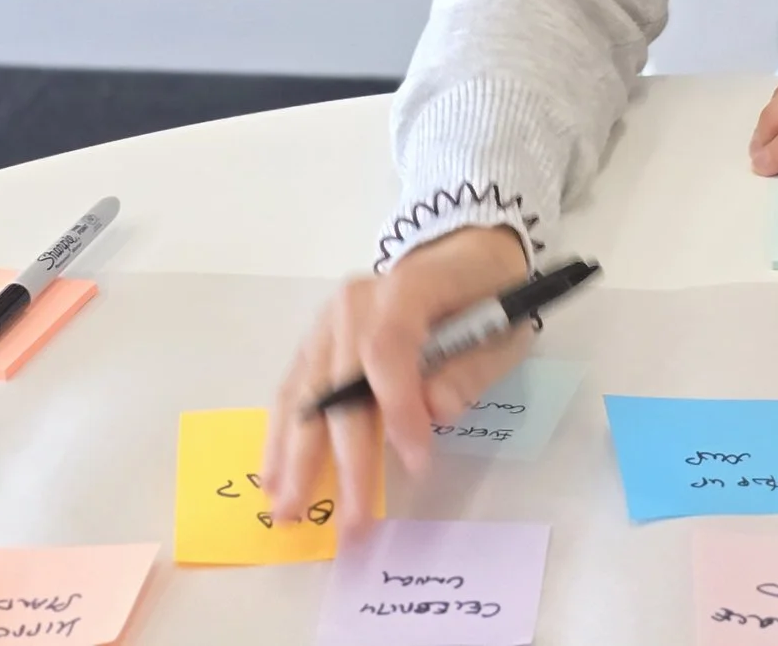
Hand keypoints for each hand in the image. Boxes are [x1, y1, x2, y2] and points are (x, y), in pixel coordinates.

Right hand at [263, 225, 531, 523]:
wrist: (459, 255)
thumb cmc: (486, 293)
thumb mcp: (504, 326)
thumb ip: (471, 370)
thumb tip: (433, 412)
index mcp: (407, 286)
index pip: (388, 348)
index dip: (398, 407)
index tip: (418, 462)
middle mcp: (355, 301)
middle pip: (339, 382)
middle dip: (346, 458)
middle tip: (353, 521)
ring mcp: (328, 321)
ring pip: (304, 393)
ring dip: (297, 457)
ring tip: (288, 512)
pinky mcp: (316, 341)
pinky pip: (293, 390)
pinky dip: (282, 436)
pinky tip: (273, 478)